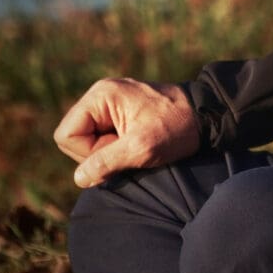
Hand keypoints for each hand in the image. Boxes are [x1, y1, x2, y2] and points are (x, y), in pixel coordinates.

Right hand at [53, 78, 200, 187]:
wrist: (205, 115)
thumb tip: (79, 178)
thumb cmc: (177, 127)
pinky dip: (116, 146)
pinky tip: (136, 142)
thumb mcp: (142, 147)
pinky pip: (102, 137)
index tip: (119, 148)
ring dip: (108, 151)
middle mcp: (101, 95)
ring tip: (136, 143)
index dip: (87, 152)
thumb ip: (106, 162)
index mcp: (101, 95)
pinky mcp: (120, 113)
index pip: (66, 135)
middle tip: (130, 146)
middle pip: (74, 138)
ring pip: (87, 140)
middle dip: (98, 152)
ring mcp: (110, 103)